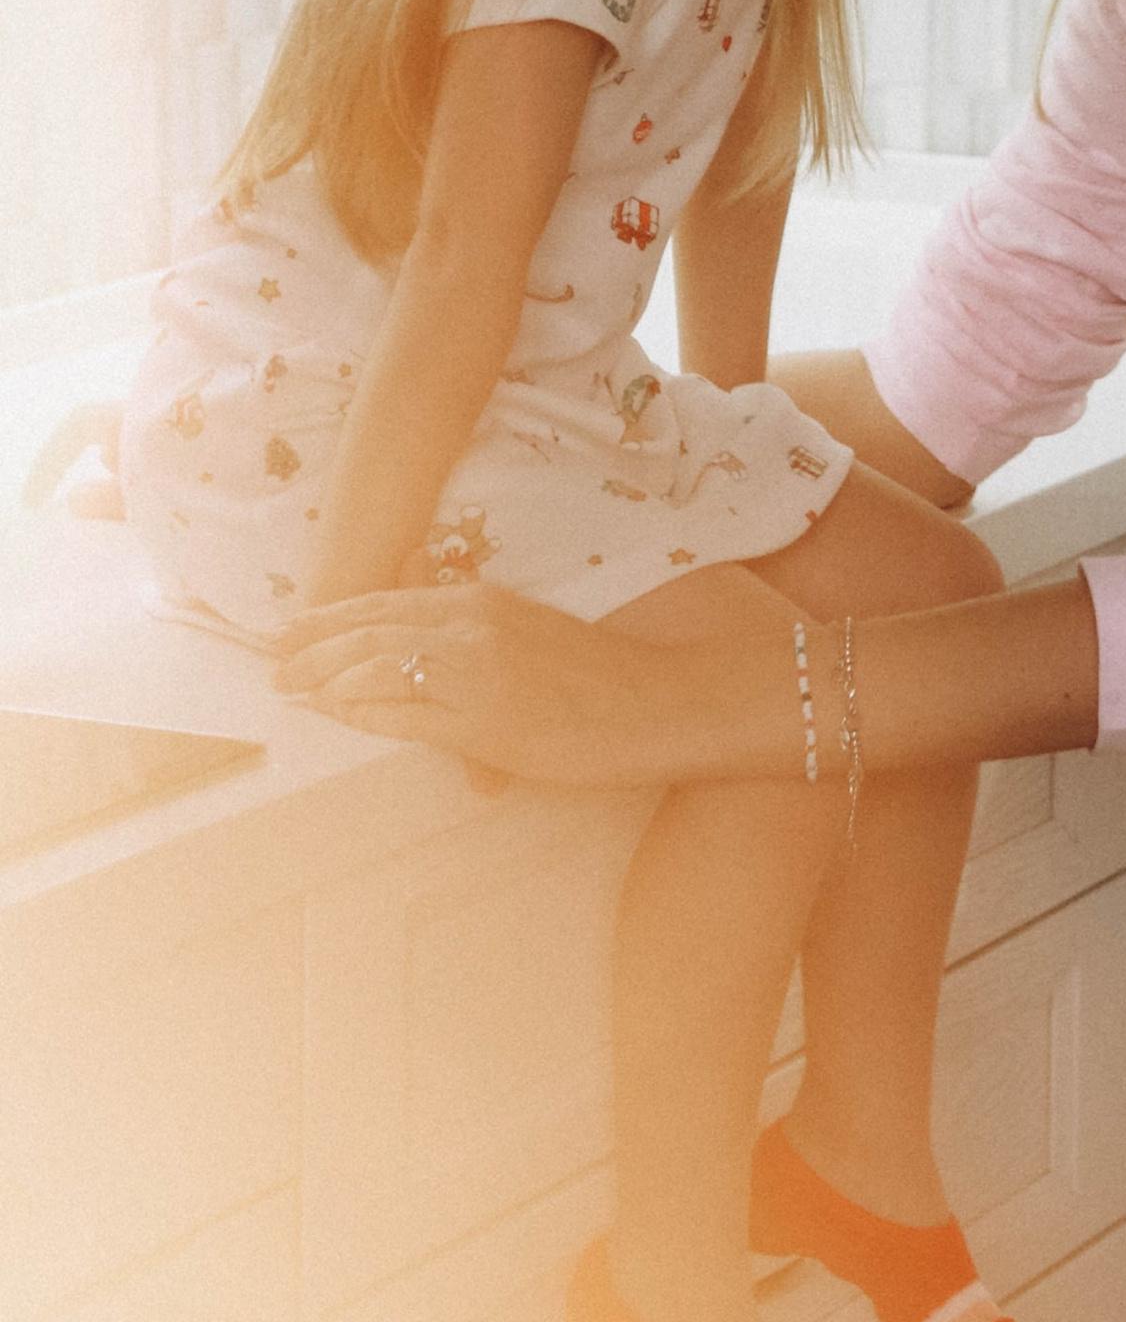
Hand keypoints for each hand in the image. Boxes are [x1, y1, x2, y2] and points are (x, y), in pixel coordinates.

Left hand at [273, 581, 669, 788]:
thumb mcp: (527, 633)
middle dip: (314, 647)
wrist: (655, 696)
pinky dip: (361, 712)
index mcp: (481, 601)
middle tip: (274, 661)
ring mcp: (476, 671)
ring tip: (291, 689)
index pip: (388, 604)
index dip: (334, 617)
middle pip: (371, 630)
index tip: (296, 629)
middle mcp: (471, 625)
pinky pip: (405, 713)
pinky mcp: (484, 719)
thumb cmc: (596, 673)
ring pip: (378, 667)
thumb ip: (475, 631)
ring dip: (325, 679)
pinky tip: (335, 714)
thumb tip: (432, 640)